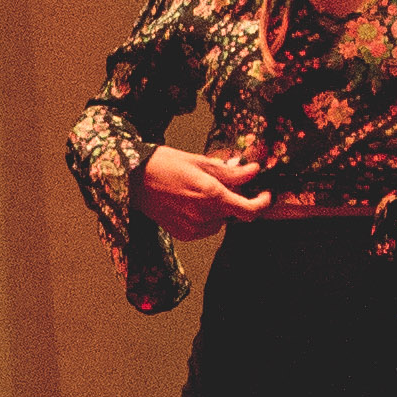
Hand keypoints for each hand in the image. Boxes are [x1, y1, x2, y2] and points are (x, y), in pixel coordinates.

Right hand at [133, 144, 271, 240]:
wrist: (131, 179)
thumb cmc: (164, 164)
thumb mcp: (200, 162)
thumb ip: (230, 172)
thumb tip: (253, 171)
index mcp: (211, 195)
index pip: (249, 210)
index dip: (261, 203)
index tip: (264, 194)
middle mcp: (204, 215)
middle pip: (235, 214)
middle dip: (235, 200)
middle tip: (224, 182)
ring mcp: (193, 228)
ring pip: (221, 222)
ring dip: (220, 209)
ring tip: (201, 190)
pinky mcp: (183, 234)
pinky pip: (206, 228)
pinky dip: (206, 217)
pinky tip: (191, 202)